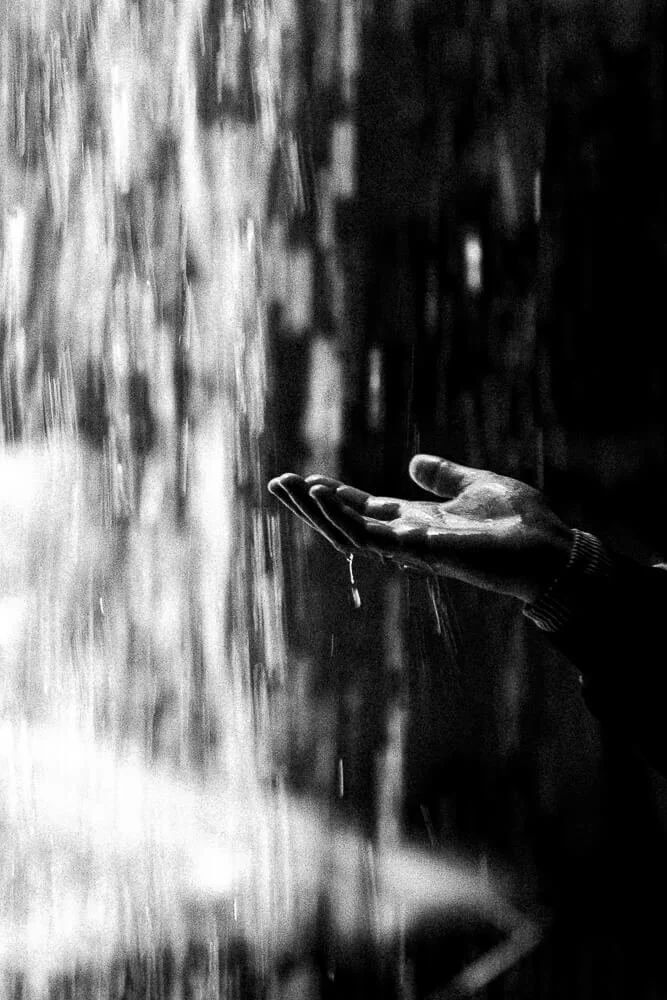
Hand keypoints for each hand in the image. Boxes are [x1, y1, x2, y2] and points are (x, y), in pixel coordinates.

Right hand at [268, 454, 573, 602]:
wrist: (554, 550)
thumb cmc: (521, 523)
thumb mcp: (476, 484)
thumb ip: (444, 476)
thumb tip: (414, 461)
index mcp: (418, 521)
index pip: (364, 509)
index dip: (334, 497)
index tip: (303, 480)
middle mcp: (408, 538)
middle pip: (348, 523)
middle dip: (311, 507)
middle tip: (276, 484)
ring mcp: (414, 548)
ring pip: (351, 532)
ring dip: (319, 511)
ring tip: (291, 487)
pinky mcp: (424, 550)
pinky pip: (375, 535)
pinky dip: (346, 516)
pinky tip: (324, 494)